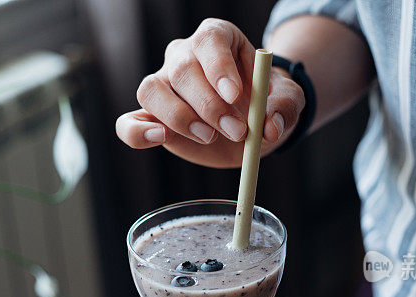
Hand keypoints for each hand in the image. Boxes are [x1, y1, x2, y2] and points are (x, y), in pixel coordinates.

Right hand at [115, 18, 304, 167]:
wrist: (251, 123)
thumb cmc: (265, 102)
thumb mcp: (287, 99)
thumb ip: (285, 106)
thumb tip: (270, 126)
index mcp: (217, 38)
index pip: (210, 41)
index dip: (219, 66)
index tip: (235, 95)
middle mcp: (184, 56)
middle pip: (182, 69)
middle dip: (209, 105)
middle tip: (237, 131)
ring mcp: (163, 85)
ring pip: (152, 90)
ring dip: (179, 117)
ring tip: (209, 137)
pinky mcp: (152, 117)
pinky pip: (128, 122)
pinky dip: (137, 132)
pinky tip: (159, 138)